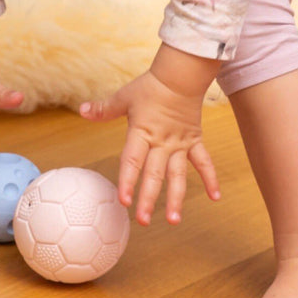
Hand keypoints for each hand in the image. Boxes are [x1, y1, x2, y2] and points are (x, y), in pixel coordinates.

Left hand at [80, 58, 219, 225]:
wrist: (180, 76)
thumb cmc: (150, 87)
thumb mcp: (123, 97)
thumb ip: (103, 109)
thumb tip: (82, 110)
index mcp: (142, 132)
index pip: (133, 160)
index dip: (127, 180)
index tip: (123, 200)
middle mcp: (162, 142)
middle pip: (155, 174)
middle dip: (148, 198)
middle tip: (142, 221)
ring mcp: (180, 144)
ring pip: (178, 175)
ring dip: (176, 198)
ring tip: (173, 221)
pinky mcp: (194, 140)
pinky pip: (204, 162)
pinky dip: (211, 178)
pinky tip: (215, 198)